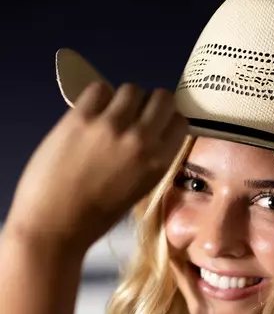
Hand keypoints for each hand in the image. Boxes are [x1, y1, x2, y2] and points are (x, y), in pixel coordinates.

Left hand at [4, 81, 187, 252]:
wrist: (54, 224)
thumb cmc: (95, 217)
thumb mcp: (138, 191)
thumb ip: (148, 160)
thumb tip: (147, 133)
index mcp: (159, 163)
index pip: (179, 121)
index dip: (167, 119)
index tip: (156, 124)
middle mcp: (141, 140)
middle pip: (161, 97)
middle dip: (151, 103)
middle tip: (134, 116)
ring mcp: (111, 126)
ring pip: (131, 89)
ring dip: (123, 100)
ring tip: (109, 117)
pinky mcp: (81, 117)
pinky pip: (99, 89)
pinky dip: (97, 98)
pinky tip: (90, 116)